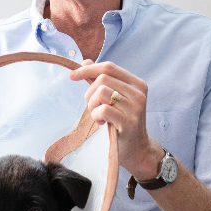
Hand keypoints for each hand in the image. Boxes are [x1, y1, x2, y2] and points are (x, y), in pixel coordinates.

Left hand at [69, 59, 162, 180]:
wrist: (137, 149)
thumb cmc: (122, 122)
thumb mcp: (114, 99)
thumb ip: (101, 80)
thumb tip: (85, 62)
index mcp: (137, 83)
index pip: (109, 67)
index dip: (88, 69)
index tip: (72, 76)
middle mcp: (139, 93)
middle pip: (102, 78)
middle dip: (89, 92)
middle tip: (92, 107)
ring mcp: (135, 107)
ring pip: (101, 92)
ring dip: (92, 105)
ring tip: (98, 115)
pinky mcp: (129, 122)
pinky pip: (103, 109)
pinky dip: (96, 115)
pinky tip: (101, 122)